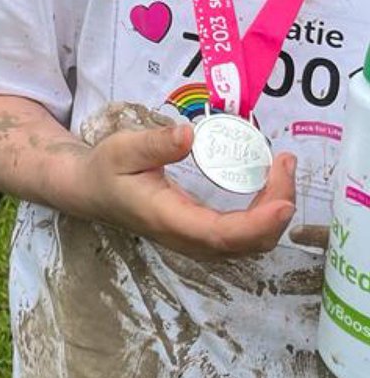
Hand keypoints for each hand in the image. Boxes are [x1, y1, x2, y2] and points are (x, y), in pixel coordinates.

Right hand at [80, 122, 295, 259]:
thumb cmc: (107, 169)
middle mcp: (190, 240)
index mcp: (170, 220)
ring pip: (252, 242)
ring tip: (282, 168)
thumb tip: (189, 135)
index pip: (223, 233)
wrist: (93, 192)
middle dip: (278, 206)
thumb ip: (155, 144)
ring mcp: (199, 242)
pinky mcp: (204, 236)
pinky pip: (244, 235)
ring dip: (275, 211)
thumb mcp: (123, 148)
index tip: (283, 199)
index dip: (259, 222)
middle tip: (285, 162)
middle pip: (249, 242)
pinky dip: (264, 213)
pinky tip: (267, 185)